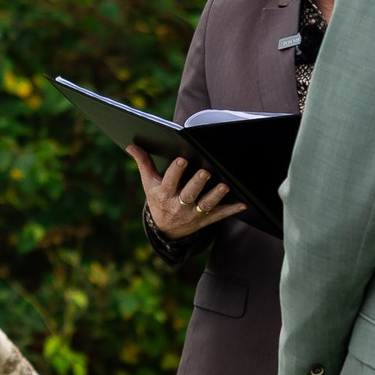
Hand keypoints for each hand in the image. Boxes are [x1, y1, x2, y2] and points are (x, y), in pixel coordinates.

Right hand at [129, 148, 244, 239]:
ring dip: (216, 196)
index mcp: (163, 194)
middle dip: (197, 183)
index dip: (176, 171)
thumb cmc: (158, 199)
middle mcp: (178, 205)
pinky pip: (220, 215)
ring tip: (224, 186)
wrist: (166, 229)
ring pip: (206, 205)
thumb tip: (131, 145)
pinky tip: (243, 203)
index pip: (169, 181)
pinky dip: (232, 209)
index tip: (182, 159)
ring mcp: (193, 214)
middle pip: (189, 194)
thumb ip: (143, 163)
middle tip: (205, 172)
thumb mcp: (148, 183)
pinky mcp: (206, 220)